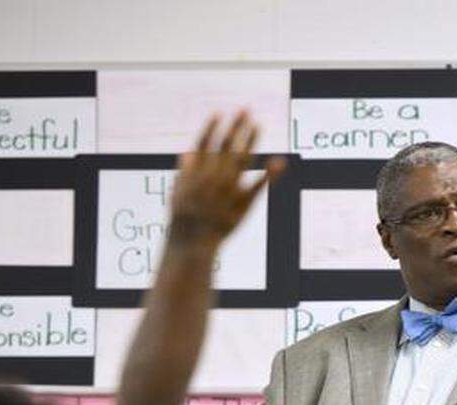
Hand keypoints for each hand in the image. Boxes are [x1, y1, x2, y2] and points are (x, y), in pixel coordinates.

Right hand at [170, 111, 286, 247]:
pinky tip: (278, 162)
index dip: (211, 128)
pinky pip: (256, 186)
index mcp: (195, 173)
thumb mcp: (178, 193)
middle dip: (235, 126)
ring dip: (250, 141)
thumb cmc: (184, 219)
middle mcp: (212, 178)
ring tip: (257, 125)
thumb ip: (184, 173)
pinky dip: (268, 175)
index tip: (219, 113)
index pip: (204, 144)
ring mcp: (227, 191)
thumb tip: (187, 153)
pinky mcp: (241, 205)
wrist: (191, 243)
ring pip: (241, 160)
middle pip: (225, 147)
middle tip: (245, 110)